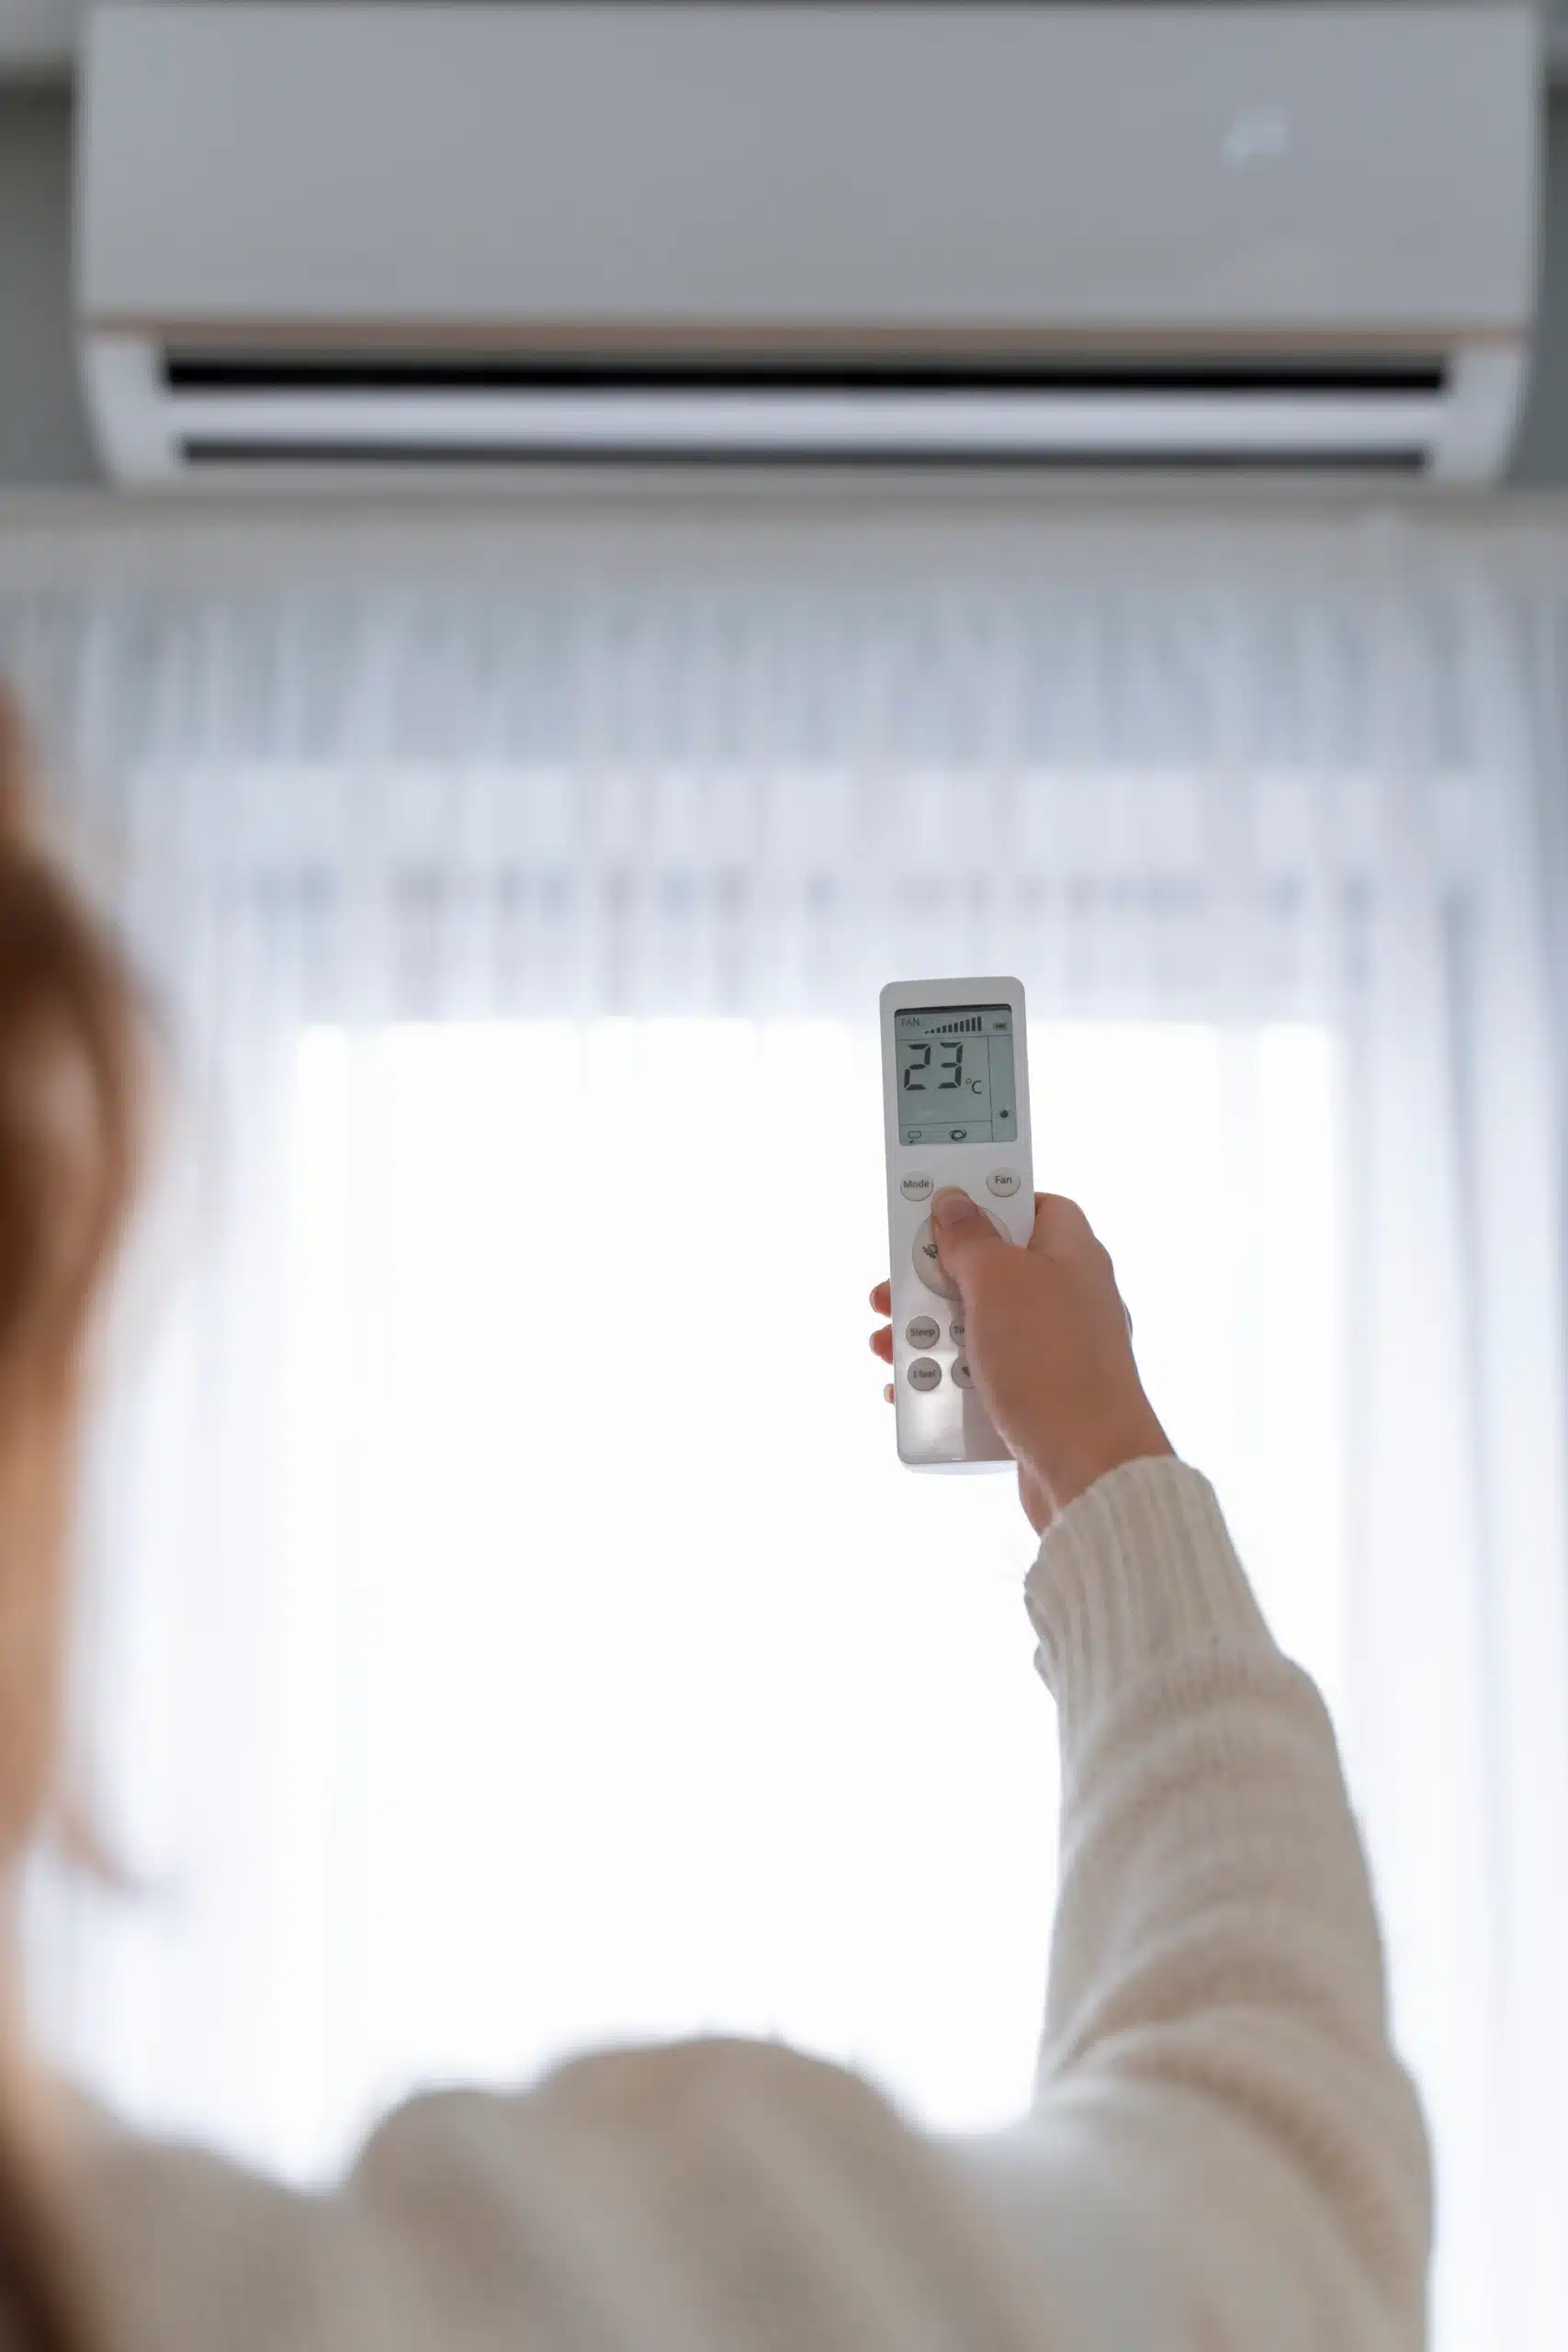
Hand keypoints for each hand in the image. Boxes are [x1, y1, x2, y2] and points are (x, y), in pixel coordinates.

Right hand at [869, 1189, 1171, 1533]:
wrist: (1088, 1468)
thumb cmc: (1053, 1364)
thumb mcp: (998, 1280)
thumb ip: (970, 1237)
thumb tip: (954, 1202)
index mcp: (1072, 1254)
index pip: (1032, 1205)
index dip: (985, 1202)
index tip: (937, 1210)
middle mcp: (1067, 1300)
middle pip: (989, 1271)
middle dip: (932, 1283)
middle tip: (890, 1292)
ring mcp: (1053, 1354)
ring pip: (977, 1329)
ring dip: (928, 1336)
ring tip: (888, 1348)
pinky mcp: (1036, 1401)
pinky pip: (981, 1380)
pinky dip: (945, 1382)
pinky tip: (911, 1392)